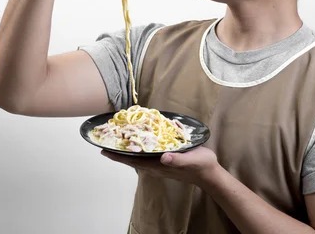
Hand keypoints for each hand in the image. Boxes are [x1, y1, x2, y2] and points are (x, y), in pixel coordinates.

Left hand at [101, 146, 220, 186]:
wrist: (209, 173)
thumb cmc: (200, 165)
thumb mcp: (190, 160)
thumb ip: (177, 160)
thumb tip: (163, 157)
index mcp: (159, 166)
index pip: (134, 161)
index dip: (119, 156)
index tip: (104, 150)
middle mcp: (156, 166)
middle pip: (132, 160)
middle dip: (118, 152)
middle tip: (106, 142)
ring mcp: (160, 164)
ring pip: (138, 158)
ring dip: (127, 151)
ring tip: (117, 141)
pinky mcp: (165, 160)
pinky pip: (146, 155)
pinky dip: (138, 149)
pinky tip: (137, 141)